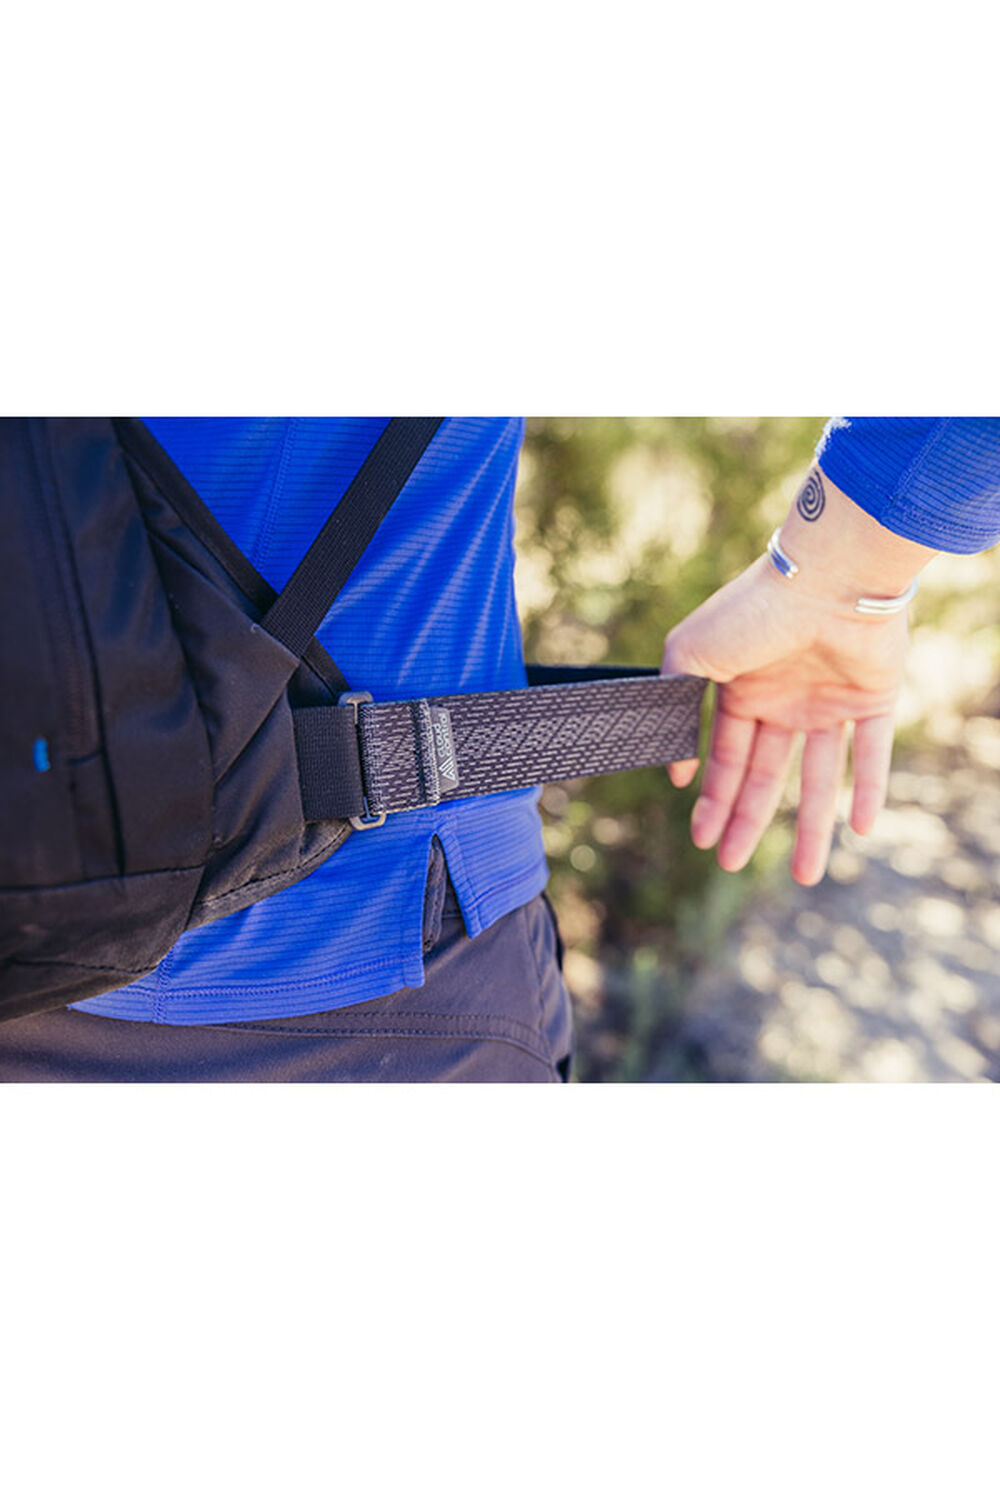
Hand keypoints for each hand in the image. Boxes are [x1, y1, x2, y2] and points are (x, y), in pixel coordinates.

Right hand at [661, 554, 911, 884]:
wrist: (825, 577)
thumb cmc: (751, 610)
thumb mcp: (688, 653)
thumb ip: (675, 706)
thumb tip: (677, 768)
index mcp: (743, 690)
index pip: (727, 758)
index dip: (714, 799)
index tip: (703, 838)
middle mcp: (785, 699)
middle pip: (766, 775)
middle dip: (748, 822)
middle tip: (731, 865)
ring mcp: (830, 701)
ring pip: (819, 777)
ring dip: (813, 827)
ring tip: (808, 877)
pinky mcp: (875, 697)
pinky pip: (871, 752)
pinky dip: (868, 789)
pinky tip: (860, 830)